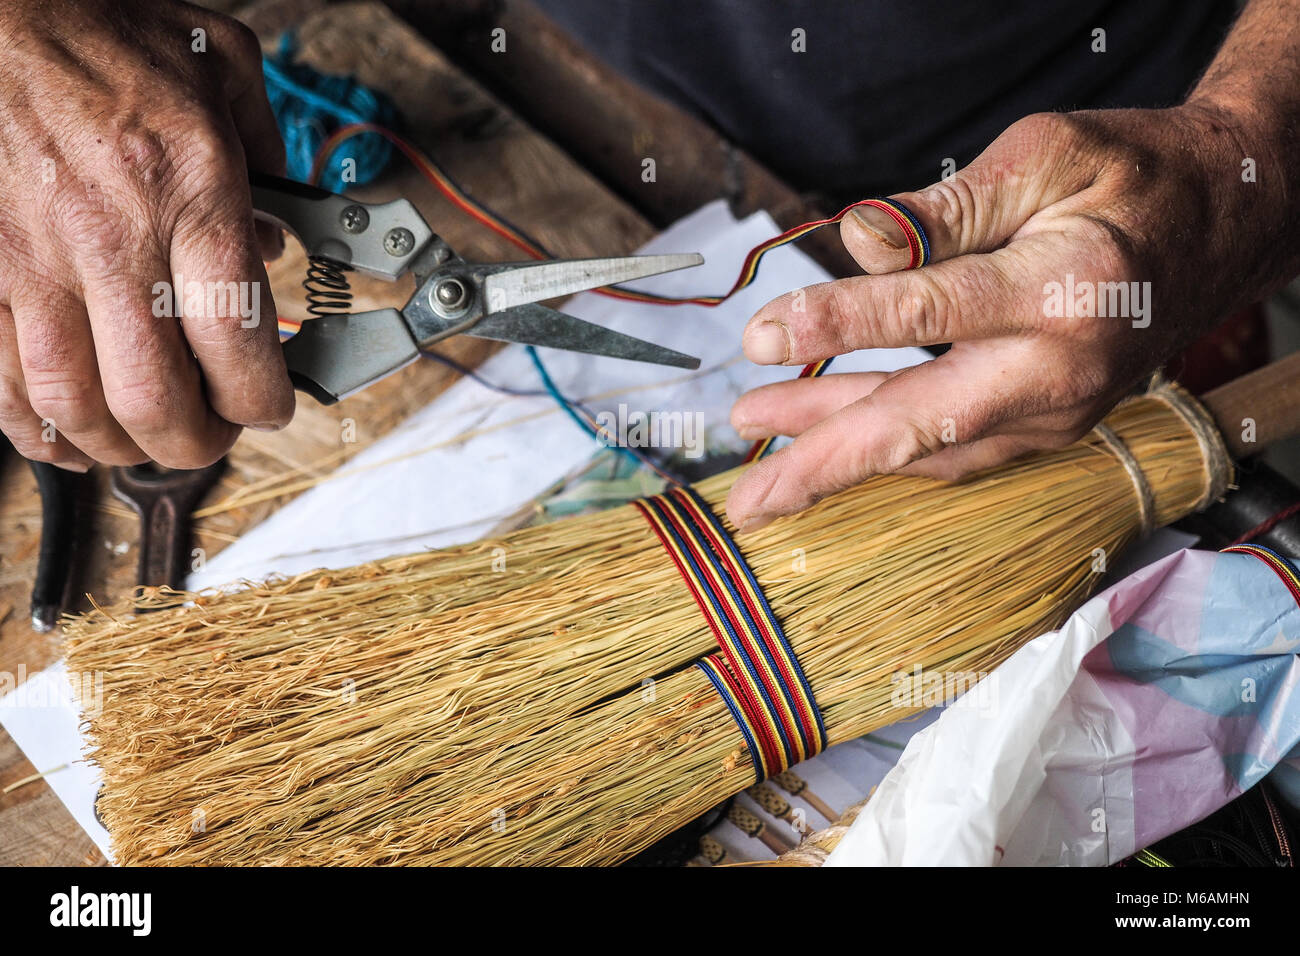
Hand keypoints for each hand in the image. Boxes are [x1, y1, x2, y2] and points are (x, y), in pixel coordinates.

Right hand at [0, 0, 291, 471]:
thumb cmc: (103, 31)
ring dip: (120, 446)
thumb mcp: (222, 67)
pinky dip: (35, 425)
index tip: (271, 407)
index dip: (262, 401)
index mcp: (188, 189)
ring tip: (150, 441)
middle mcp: (111, 234)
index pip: (237, 340)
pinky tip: (67, 429)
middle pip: (155, 396)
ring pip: (73, 403)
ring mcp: (32, 256)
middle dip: (196, 442)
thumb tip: (279, 240)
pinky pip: (0, 376)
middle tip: (213, 436)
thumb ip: (270, 157)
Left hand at [725, 103, 1294, 531]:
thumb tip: (855, 239)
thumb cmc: (1134, 177)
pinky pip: (958, 451)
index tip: (763, 337)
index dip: (839, 325)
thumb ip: (947, 208)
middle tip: (747, 497)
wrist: (1226, 224)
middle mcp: (1064, 369)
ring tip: (762, 453)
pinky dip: (890, 452)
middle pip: (925, 427)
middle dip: (826, 465)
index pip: (930, 313)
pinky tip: (832, 441)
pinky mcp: (1053, 424)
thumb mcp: (1045, 156)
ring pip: (934, 449)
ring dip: (843, 456)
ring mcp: (1062, 410)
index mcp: (1066, 288)